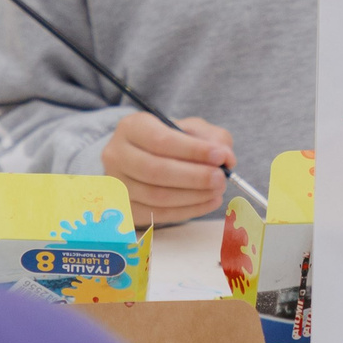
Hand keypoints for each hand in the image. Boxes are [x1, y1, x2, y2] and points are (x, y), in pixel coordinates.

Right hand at [101, 113, 234, 223]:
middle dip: (194, 177)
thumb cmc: (169, 142)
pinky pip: (158, 215)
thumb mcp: (190, 129)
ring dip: (194, 196)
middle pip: (156, 171)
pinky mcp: (125, 208)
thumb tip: (226, 157)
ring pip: (157, 196)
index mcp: (131, 128)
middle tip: (221, 179)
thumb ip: (212, 138)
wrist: (140, 160)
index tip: (220, 156)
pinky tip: (208, 202)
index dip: (193, 151)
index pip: (161, 140)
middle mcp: (116, 155)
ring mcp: (117, 185)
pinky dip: (188, 211)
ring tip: (217, 190)